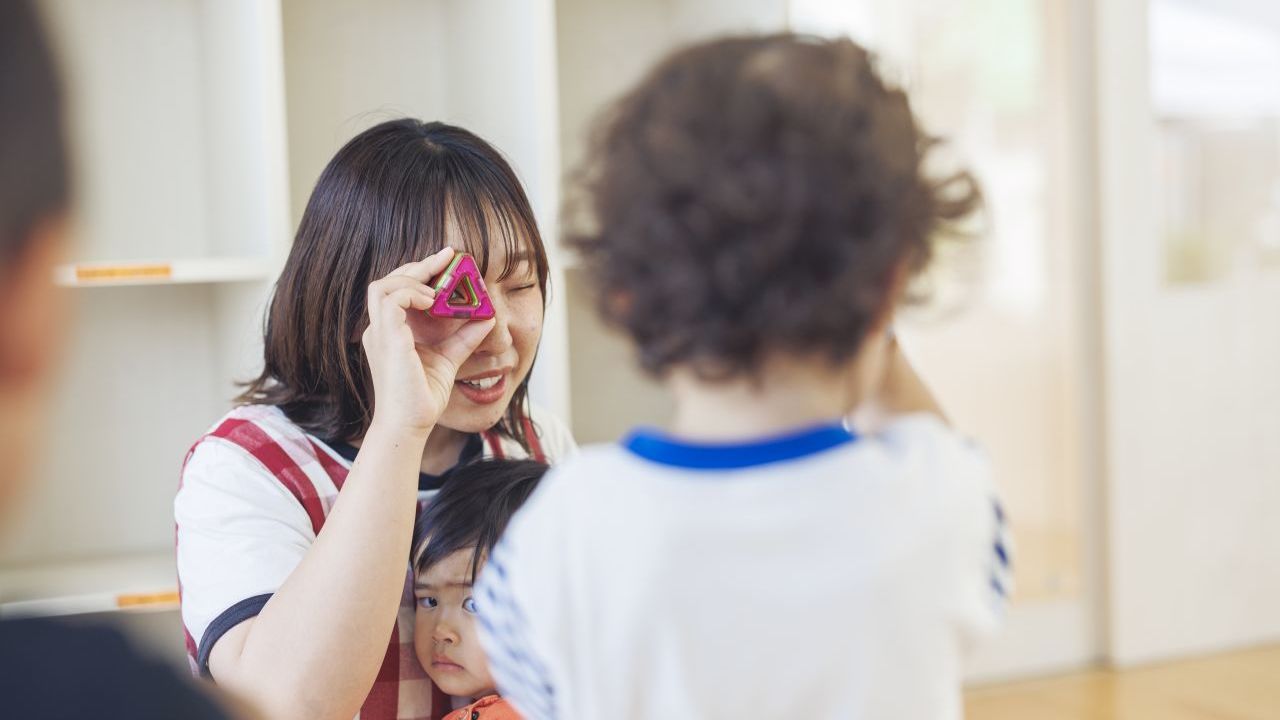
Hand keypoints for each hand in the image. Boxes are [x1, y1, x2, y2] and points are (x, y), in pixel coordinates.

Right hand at [361, 247, 495, 433]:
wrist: (410, 425)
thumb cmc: (422, 399)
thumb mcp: (449, 359)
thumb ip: (464, 338)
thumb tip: (487, 318)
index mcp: (391, 332)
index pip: (399, 291)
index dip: (421, 272)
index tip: (447, 260)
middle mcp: (380, 329)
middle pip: (390, 281)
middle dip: (420, 265)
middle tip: (448, 255)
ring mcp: (379, 333)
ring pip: (384, 285)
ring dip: (413, 278)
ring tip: (438, 288)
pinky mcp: (385, 338)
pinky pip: (391, 299)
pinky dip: (412, 293)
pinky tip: (433, 301)